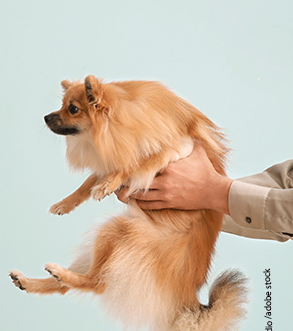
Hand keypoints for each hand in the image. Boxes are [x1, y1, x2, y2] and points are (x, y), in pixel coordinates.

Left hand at [116, 143, 231, 213]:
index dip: (133, 167)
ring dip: (129, 194)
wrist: (214, 191)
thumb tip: (182, 125)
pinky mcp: (168, 203)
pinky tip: (132, 200)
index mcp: (169, 167)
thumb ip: (185, 140)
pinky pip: (149, 205)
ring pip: (141, 196)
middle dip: (126, 182)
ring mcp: (166, 193)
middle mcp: (165, 181)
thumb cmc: (205, 169)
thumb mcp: (196, 150)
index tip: (122, 165)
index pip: (146, 166)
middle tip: (115, 180)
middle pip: (139, 182)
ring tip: (120, 192)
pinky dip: (139, 203)